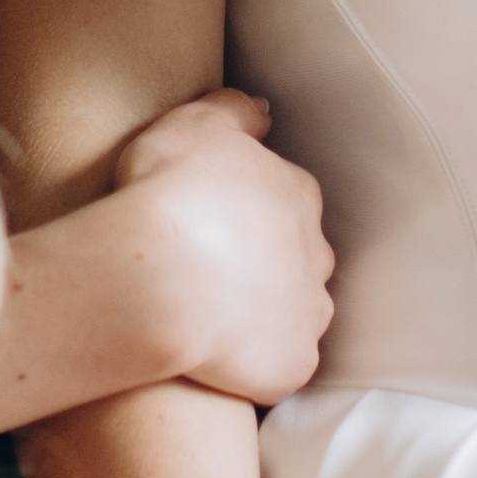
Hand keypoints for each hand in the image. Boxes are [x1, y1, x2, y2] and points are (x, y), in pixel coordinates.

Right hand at [112, 87, 335, 407]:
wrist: (161, 278)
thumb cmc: (170, 193)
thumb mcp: (194, 123)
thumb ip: (234, 111)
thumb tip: (263, 111)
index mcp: (297, 193)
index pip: (288, 200)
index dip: (248, 213)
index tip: (212, 223)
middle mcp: (316, 253)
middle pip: (298, 258)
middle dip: (265, 265)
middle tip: (208, 273)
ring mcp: (309, 312)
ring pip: (296, 314)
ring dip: (264, 316)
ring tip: (210, 320)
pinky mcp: (294, 364)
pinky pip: (281, 366)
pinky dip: (256, 364)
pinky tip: (217, 361)